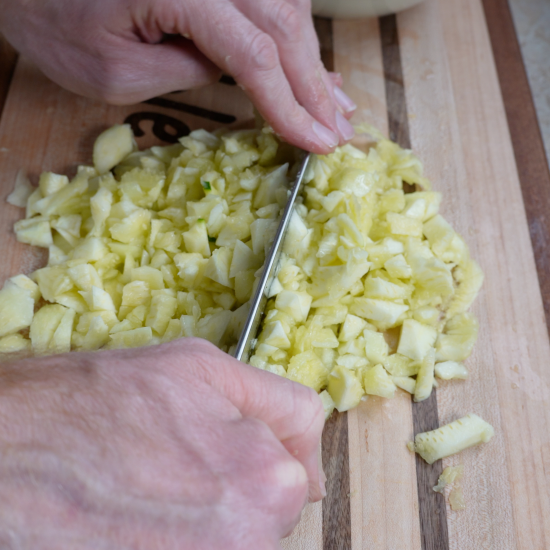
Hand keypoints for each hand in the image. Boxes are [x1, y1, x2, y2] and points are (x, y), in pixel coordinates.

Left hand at [0, 0, 355, 152]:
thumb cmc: (52, 20)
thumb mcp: (113, 72)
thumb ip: (188, 71)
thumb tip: (240, 71)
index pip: (256, 54)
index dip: (290, 104)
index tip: (318, 143)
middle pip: (283, 24)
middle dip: (314, 86)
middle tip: (341, 130)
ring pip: (285, 8)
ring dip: (312, 62)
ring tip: (335, 106)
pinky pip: (267, 1)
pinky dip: (292, 39)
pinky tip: (308, 66)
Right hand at [0, 338, 324, 548]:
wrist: (10, 453)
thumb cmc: (99, 401)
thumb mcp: (203, 369)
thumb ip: (279, 402)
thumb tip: (314, 455)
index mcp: (268, 482)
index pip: (303, 471)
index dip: (262, 443)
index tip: (222, 436)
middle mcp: (249, 543)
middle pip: (270, 509)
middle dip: (236, 479)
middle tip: (175, 457)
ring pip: (235, 535)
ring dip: (206, 512)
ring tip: (151, 485)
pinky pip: (201, 549)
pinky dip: (178, 535)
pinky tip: (139, 515)